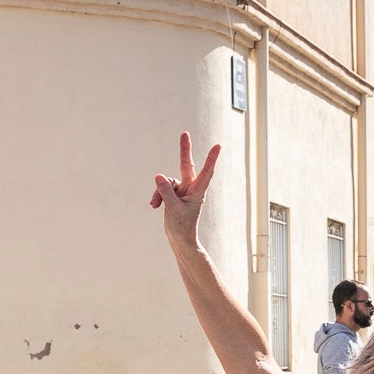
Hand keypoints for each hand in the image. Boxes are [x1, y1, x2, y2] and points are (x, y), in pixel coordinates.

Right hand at [151, 132, 220, 249]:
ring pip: (167, 182)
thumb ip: (166, 192)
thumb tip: (159, 175)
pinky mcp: (173, 195)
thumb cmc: (182, 227)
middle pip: (186, 165)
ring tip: (155, 205)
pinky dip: (157, 196)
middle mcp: (191, 188)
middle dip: (184, 150)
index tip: (218, 146)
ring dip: (159, 192)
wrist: (180, 240)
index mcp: (198, 192)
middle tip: (184, 133)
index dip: (211, 158)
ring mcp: (182, 191)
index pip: (206, 172)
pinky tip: (154, 206)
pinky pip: (162, 189)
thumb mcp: (173, 209)